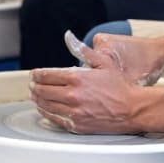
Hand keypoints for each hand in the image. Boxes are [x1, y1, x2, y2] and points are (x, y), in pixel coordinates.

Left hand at [28, 31, 163, 133]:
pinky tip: (44, 110)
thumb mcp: (103, 62)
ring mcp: (74, 112)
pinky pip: (55, 119)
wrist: (131, 109)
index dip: (37, 74)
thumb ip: (82, 50)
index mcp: (77, 78)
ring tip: (35, 96)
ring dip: (37, 100)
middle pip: (43, 90)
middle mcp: (73, 96)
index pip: (47, 75)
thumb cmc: (119, 85)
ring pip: (46, 105)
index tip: (34, 74)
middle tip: (32, 84)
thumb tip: (68, 36)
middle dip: (34, 86)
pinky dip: (46, 114)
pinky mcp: (77, 125)